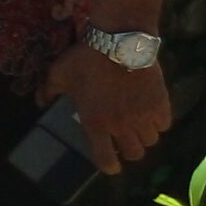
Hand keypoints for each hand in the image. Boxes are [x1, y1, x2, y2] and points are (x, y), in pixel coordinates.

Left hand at [43, 50, 171, 175]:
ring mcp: (143, 116)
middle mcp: (121, 125)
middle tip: (124, 139)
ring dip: (144, 135)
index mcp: (95, 123)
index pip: (106, 160)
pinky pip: (165, 124)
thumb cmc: (85, 59)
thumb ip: (48, 91)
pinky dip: (159, 122)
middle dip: (129, 150)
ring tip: (137, 125)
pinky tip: (151, 113)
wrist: (118, 40)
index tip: (111, 164)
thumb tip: (40, 102)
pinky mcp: (161, 103)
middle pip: (135, 154)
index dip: (109, 165)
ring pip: (151, 141)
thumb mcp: (58, 74)